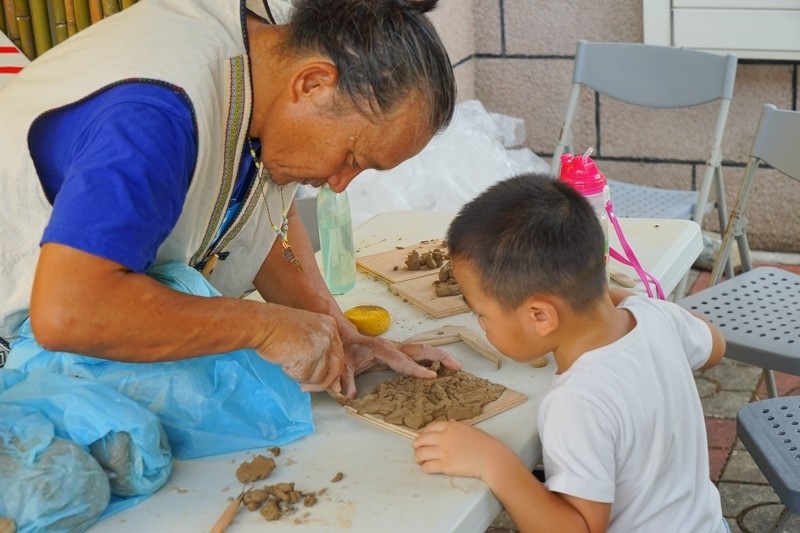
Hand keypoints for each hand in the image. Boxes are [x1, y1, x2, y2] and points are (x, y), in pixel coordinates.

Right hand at [255, 305, 344, 391]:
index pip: (339, 356)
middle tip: (306, 387)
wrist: (262, 323)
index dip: (331, 372)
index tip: (326, 383)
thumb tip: (333, 381)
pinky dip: (292, 374)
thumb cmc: (277, 326)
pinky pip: (304, 377)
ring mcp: (320, 347)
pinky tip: (284, 363)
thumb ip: (320, 350)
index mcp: (330, 326)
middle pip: (336, 369)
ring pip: (319, 377)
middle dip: (322, 383)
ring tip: (289, 364)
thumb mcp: (306, 331)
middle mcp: (329, 336)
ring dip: (303, 377)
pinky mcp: (308, 358)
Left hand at [337, 333, 461, 398]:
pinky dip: (435, 358)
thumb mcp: (344, 365)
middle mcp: (394, 347)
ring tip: (457, 366)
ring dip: (441, 356)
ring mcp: (399, 348)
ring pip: (424, 350)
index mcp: (381, 349)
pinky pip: (421, 354)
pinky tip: (444, 367)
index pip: (402, 360)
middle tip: (456, 367)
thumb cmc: (347, 351)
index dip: (417, 369)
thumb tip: (349, 396)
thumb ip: (346, 380)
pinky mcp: (402, 352)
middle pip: (420, 350)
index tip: (432, 375)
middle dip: (440, 357)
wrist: (347, 338)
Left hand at [413, 420, 509, 479]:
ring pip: (420, 454)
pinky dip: (425, 468)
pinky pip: (427, 467)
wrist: (492, 459)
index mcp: (451, 427)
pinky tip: (428, 468)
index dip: (423, 434)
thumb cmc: (485, 445)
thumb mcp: (470, 429)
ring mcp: (444, 451)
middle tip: (417, 450)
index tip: (423, 438)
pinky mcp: (445, 465)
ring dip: (418, 457)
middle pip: (421, 440)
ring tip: (420, 460)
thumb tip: (450, 423)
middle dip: (416, 445)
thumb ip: (457, 427)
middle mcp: (445, 437)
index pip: (429, 428)